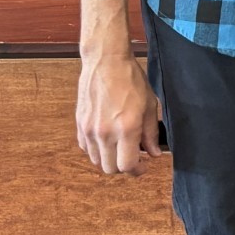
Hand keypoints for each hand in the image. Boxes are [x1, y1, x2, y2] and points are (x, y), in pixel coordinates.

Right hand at [76, 54, 162, 176]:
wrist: (105, 63)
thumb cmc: (131, 81)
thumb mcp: (149, 105)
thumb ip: (150, 133)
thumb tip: (154, 153)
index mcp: (126, 129)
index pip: (127, 166)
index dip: (137, 170)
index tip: (144, 166)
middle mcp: (104, 134)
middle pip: (110, 169)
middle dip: (124, 167)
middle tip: (133, 157)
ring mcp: (89, 130)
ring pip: (96, 161)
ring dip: (109, 159)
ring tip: (120, 146)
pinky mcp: (79, 125)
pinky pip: (86, 148)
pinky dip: (97, 149)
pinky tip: (107, 138)